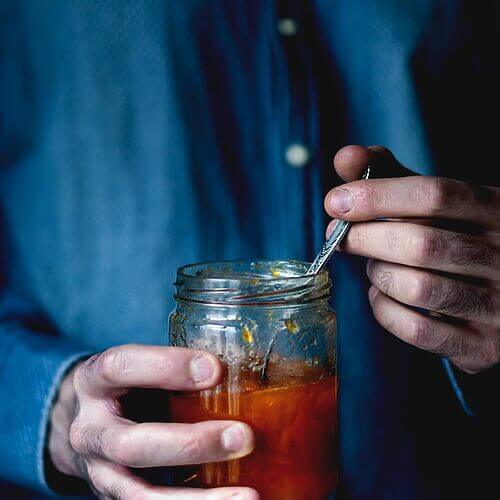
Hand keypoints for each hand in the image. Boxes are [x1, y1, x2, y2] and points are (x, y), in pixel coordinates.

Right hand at [48, 344, 256, 498]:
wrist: (88, 423)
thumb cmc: (128, 387)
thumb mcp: (139, 367)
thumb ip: (176, 369)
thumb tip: (245, 370)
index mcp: (94, 381)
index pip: (122, 366)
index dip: (167, 366)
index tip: (216, 370)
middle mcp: (90, 431)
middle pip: (132, 444)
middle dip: (191, 444)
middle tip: (243, 437)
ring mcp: (99, 473)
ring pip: (140, 495)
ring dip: (197, 499)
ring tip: (247, 496)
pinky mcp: (114, 498)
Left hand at [324, 145, 499, 373]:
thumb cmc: (457, 240)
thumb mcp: (437, 204)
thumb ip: (394, 178)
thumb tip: (347, 157)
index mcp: (497, 210)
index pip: (436, 194)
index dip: (378, 196)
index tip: (336, 201)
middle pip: (419, 242)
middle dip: (363, 238)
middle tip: (339, 238)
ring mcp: (498, 305)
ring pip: (416, 287)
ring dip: (378, 274)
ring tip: (373, 266)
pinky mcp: (482, 345)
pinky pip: (416, 329)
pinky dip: (383, 309)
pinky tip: (381, 295)